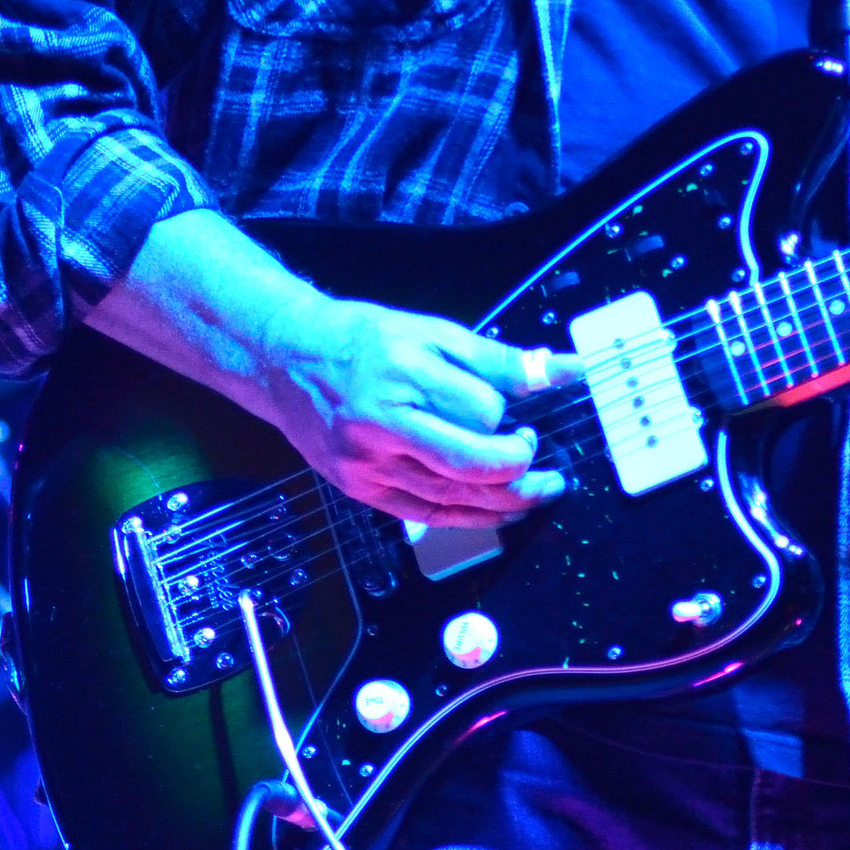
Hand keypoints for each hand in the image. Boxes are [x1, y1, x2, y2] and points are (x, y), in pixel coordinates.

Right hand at [90, 210, 581, 529]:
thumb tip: (561, 371)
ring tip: (538, 490)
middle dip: (520, 468)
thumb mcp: (435, 332)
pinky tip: (498, 511)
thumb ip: (498, 359)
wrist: (288, 361)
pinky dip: (468, 517)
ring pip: (451, 498)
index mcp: (403, 377)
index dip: (510, 416)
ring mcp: (368, 465)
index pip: (480, 412)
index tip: (525, 413)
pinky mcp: (361, 490)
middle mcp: (381, 427)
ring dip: (505, 500)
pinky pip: (427, 515)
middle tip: (545, 461)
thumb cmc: (365, 340)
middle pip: (469, 465)